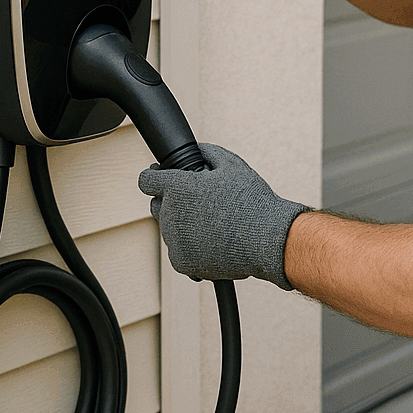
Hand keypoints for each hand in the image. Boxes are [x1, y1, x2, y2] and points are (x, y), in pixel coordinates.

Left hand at [138, 143, 309, 288]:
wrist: (267, 240)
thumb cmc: (252, 201)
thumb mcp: (232, 164)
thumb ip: (207, 152)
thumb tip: (196, 149)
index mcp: (177, 187)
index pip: (146, 180)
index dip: (154, 177)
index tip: (161, 180)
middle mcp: (170, 214)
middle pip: (157, 206)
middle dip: (172, 202)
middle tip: (200, 204)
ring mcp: (174, 241)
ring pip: (170, 230)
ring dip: (184, 226)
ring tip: (214, 224)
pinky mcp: (181, 263)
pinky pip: (179, 252)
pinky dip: (191, 248)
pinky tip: (212, 242)